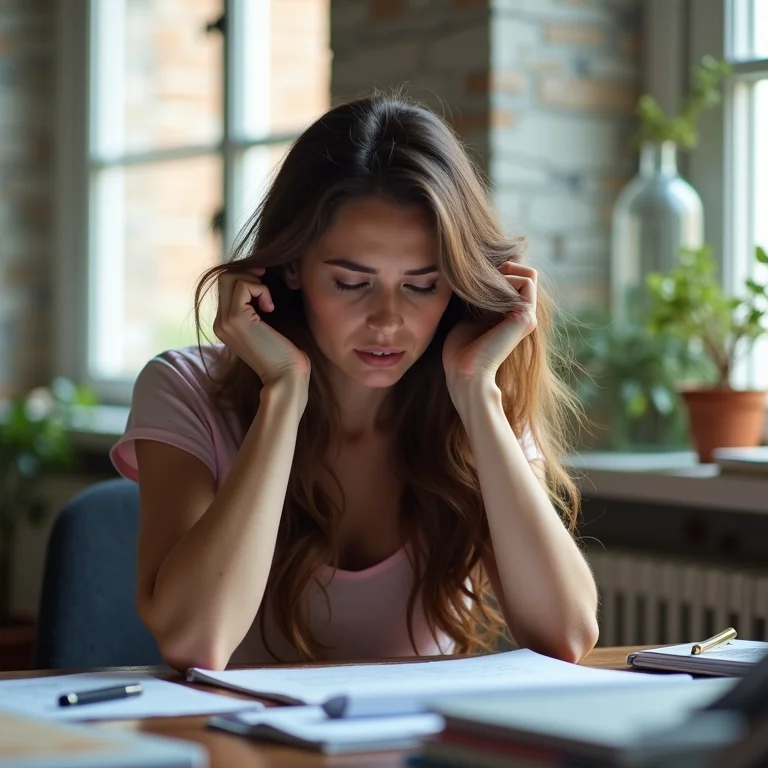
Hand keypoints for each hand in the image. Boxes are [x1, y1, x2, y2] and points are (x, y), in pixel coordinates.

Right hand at [213, 268, 310, 388]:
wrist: (286, 377)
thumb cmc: (284, 354)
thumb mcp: (267, 326)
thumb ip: (257, 308)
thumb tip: (262, 279)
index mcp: (225, 324)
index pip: (226, 286)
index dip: (246, 278)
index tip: (265, 288)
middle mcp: (219, 322)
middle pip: (224, 277)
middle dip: (248, 274)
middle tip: (266, 289)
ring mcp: (224, 321)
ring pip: (230, 277)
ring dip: (255, 283)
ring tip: (268, 303)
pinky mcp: (235, 319)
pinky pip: (243, 285)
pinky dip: (261, 289)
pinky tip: (270, 308)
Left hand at [443, 262, 537, 392]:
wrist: (464, 373)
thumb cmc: (460, 351)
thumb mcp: (469, 317)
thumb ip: (477, 300)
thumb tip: (472, 277)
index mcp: (511, 316)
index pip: (517, 279)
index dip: (499, 270)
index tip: (477, 276)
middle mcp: (523, 316)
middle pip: (527, 272)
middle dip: (505, 265)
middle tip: (482, 275)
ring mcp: (527, 317)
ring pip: (529, 274)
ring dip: (506, 270)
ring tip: (485, 282)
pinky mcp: (525, 318)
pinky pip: (527, 282)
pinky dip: (508, 276)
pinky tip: (489, 289)